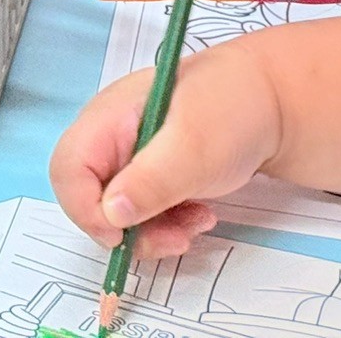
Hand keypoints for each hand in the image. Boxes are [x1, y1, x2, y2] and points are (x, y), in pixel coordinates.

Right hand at [50, 43, 282, 260]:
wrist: (272, 102)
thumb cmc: (232, 109)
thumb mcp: (194, 147)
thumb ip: (150, 181)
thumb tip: (110, 215)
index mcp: (107, 118)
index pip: (68, 170)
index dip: (86, 210)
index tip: (123, 235)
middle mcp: (109, 139)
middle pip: (89, 198)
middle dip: (127, 229)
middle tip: (175, 237)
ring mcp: (129, 158)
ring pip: (116, 215)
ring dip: (153, 232)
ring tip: (197, 223)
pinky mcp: (150, 175)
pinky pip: (140, 214)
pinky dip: (166, 225)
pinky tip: (198, 214)